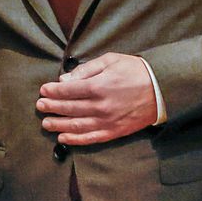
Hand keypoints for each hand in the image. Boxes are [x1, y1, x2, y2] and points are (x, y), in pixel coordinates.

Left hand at [37, 53, 159, 145]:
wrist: (161, 90)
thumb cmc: (135, 71)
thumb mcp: (110, 61)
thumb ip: (86, 69)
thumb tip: (65, 79)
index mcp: (99, 86)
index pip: (68, 90)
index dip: (53, 91)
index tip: (43, 90)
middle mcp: (100, 106)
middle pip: (69, 108)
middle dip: (51, 107)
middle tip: (40, 106)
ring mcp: (107, 121)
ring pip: (76, 125)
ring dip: (58, 125)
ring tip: (46, 123)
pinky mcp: (114, 132)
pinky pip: (90, 138)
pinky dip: (75, 140)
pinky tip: (63, 138)